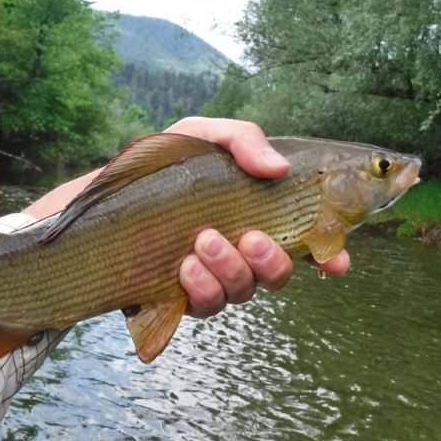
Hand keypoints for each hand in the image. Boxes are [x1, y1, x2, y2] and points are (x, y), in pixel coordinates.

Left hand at [164, 117, 349, 316]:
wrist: (105, 193)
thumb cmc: (161, 164)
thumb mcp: (200, 136)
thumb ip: (241, 140)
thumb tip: (279, 168)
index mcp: (255, 216)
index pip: (303, 243)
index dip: (327, 257)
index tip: (335, 261)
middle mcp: (239, 252)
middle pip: (276, 275)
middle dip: (272, 262)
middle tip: (251, 238)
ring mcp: (212, 277)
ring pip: (241, 291)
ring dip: (231, 269)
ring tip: (204, 241)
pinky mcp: (180, 295)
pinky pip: (204, 305)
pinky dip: (201, 287)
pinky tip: (185, 266)